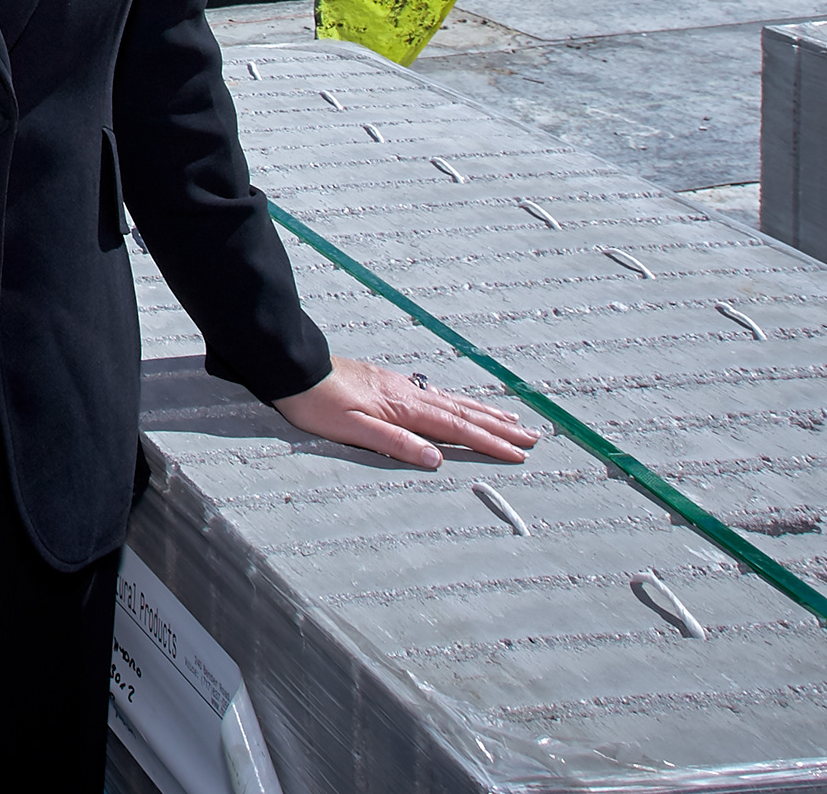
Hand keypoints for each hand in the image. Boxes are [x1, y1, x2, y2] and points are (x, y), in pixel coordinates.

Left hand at [269, 355, 540, 467]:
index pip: (456, 429)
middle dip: (499, 427)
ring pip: (453, 400)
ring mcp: (401, 386)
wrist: (294, 367)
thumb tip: (436, 459)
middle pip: (463, 413)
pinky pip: (437, 394)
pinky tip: (462, 404)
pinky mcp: (390, 382)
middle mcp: (409, 394)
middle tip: (532, 438)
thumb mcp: (352, 430)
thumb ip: (394, 443)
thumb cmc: (318, 403)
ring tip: (512, 419)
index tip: (519, 453)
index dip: (489, 443)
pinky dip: (459, 401)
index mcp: (403, 409)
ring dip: (485, 412)